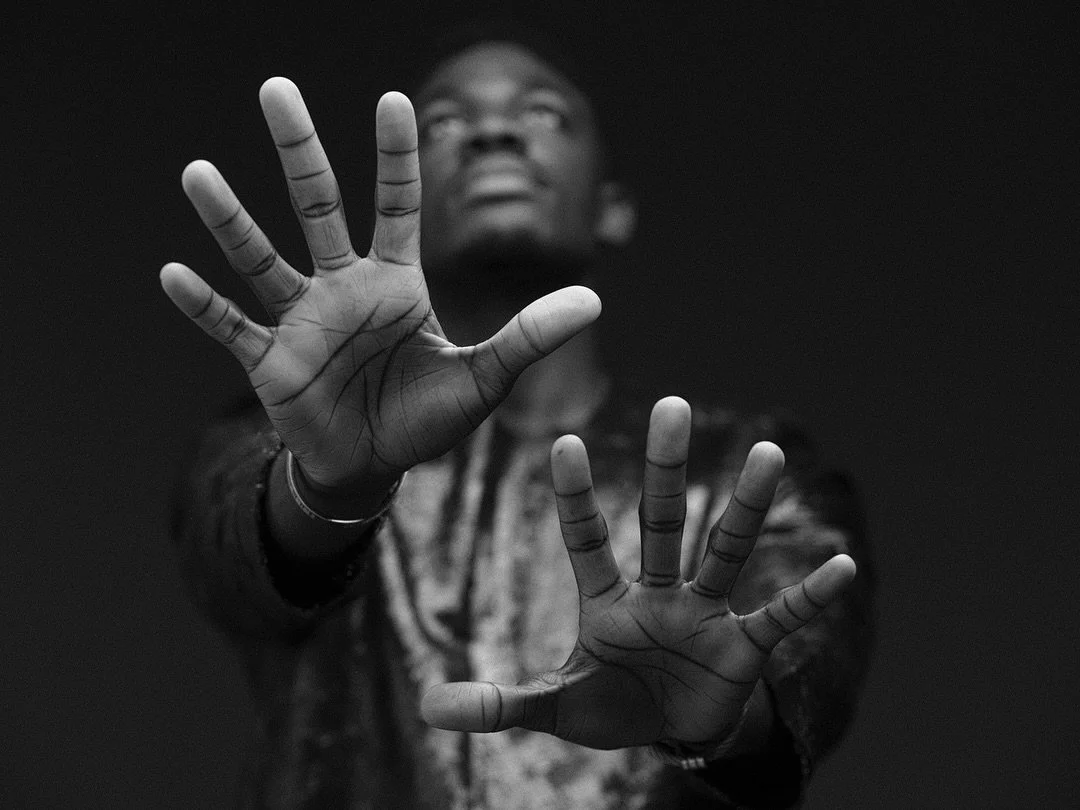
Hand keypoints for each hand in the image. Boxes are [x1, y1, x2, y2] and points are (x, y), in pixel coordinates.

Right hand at [160, 79, 599, 494]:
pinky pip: (231, 328)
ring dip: (231, 220)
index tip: (394, 99)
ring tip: (199, 173)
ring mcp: (300, 321)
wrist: (373, 467)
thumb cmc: (425, 418)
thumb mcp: (484, 377)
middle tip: (275, 87)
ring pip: (262, 258)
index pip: (397, 204)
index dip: (396, 155)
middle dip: (300, 149)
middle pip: (318, 206)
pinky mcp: (268, 361)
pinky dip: (204, 306)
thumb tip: (595, 300)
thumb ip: (529, 336)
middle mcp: (342, 287)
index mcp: (395, 283)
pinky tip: (173, 274)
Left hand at [421, 397, 855, 750]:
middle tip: (670, 404)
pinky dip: (809, 597)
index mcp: (607, 601)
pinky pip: (779, 616)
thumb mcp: (555, 709)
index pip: (588, 538)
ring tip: (767, 452)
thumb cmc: (613, 707)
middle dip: (664, 467)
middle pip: (660, 521)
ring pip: (724, 549)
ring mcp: (703, 613)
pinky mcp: (742, 645)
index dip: (576, 496)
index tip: (563, 440)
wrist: (672, 731)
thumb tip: (429, 709)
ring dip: (745, 505)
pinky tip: (842, 568)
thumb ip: (499, 705)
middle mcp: (657, 592)